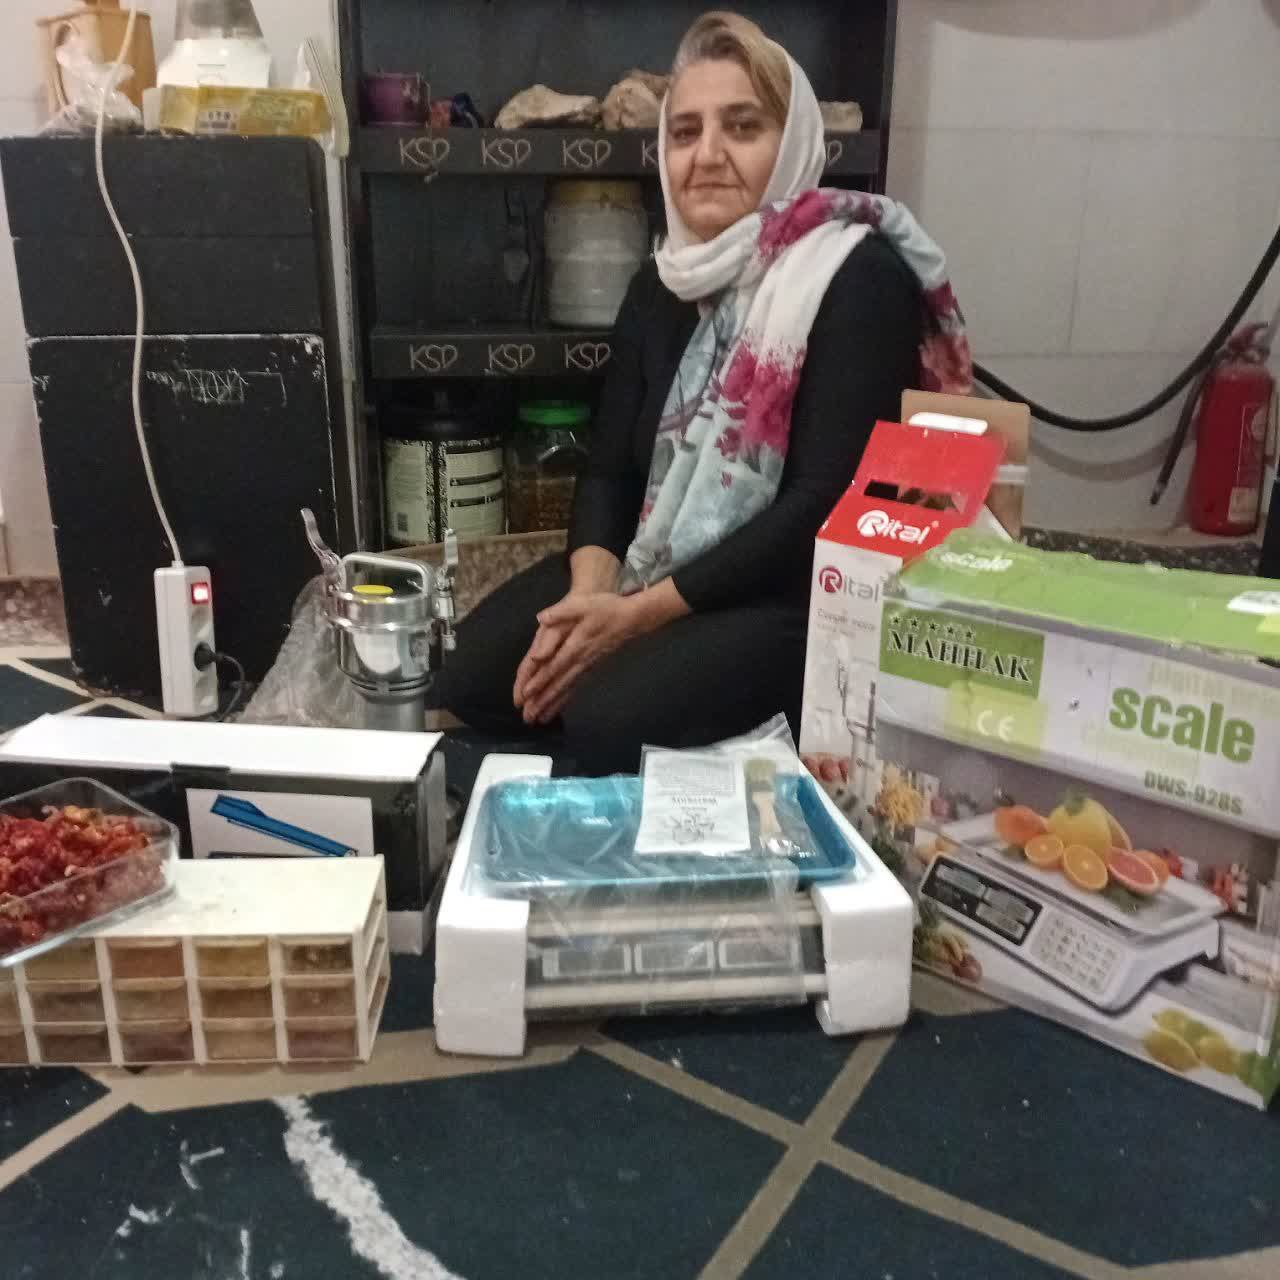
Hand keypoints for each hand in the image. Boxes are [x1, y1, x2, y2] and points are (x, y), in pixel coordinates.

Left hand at [518, 594, 644, 724]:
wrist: (632, 619)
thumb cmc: (607, 608)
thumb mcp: (583, 604)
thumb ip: (561, 612)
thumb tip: (542, 618)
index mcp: (576, 645)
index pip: (554, 666)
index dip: (540, 680)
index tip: (526, 695)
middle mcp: (580, 661)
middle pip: (559, 684)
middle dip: (542, 701)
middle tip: (528, 717)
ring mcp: (587, 667)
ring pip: (567, 689)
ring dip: (552, 705)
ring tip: (539, 720)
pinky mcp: (591, 669)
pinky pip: (576, 687)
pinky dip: (565, 700)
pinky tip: (556, 709)